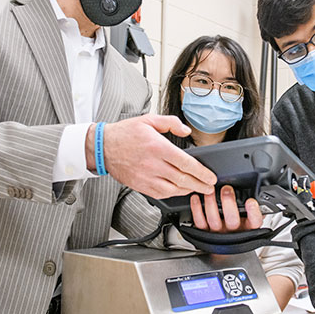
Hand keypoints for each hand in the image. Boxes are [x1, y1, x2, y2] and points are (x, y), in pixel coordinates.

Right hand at [86, 114, 216, 198]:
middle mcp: (153, 164)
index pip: (186, 163)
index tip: (211, 176)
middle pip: (183, 179)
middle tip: (210, 187)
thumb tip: (186, 131)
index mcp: (157, 147)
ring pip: (173, 189)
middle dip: (200, 184)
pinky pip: (161, 194)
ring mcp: (146, 177)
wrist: (104, 147)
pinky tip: (180, 191)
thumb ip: (171, 123)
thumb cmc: (125, 133)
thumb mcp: (149, 120)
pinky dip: (173, 194)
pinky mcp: (140, 186)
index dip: (202, 172)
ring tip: (199, 189)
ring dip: (189, 191)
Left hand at [189, 185, 263, 231]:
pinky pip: (200, 222)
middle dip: (229, 203)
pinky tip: (196, 198)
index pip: (255, 222)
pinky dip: (196, 210)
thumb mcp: (251, 222)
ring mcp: (218, 234)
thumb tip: (258, 195)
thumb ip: (254, 211)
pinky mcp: (205, 233)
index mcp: (248, 229)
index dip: (253, 212)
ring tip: (210, 190)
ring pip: (214, 219)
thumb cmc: (240, 233)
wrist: (227, 253)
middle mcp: (233, 233)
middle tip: (227, 189)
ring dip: (211, 203)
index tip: (251, 202)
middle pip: (232, 220)